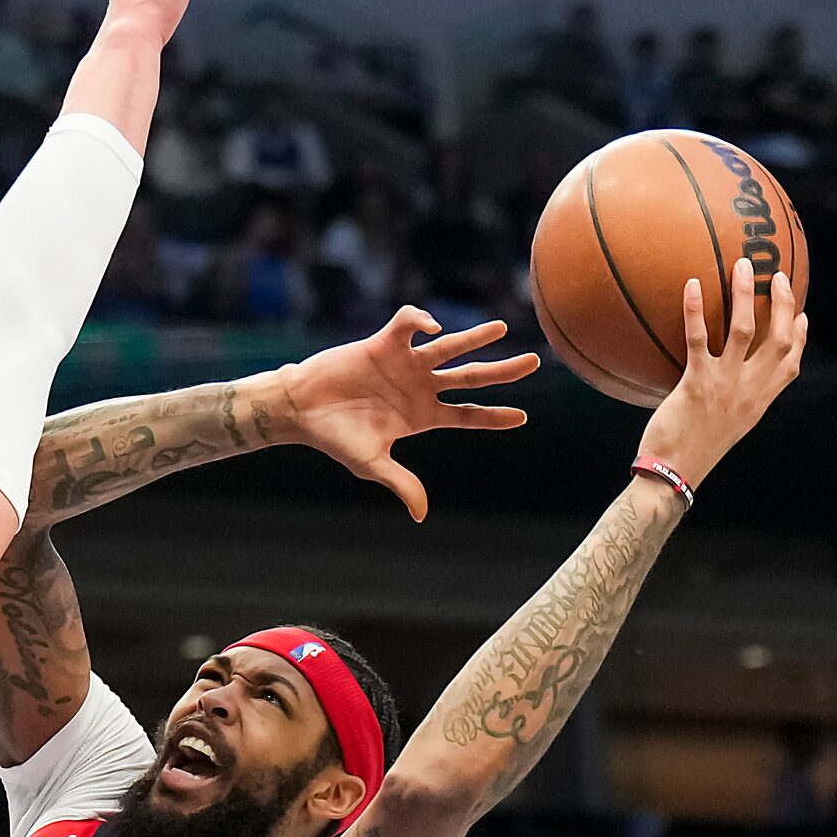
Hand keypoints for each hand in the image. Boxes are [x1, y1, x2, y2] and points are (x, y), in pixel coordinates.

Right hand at [275, 306, 540, 521]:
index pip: (468, 416)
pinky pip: (409, 325)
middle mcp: (420, 388)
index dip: (494, 417)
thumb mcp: (371, 464)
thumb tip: (422, 514)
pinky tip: (434, 327)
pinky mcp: (384, 343)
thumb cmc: (335, 438)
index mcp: (422, 417)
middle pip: (471, 378)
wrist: (301, 409)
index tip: (522, 417)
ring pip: (449, 348)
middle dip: (502, 371)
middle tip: (534, 362)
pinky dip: (422, 321)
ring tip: (500, 328)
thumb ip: (400, 483)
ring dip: (475, 338)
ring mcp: (405, 364)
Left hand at [636, 258, 806, 488]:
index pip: (790, 364)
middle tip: (777, 275)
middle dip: (783, 303)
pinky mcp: (697, 382)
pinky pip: (698, 337)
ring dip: (745, 293)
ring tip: (742, 265)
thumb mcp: (724, 427)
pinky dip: (695, 308)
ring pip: (745, 328)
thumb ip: (731, 401)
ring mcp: (726, 384)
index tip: (802, 314)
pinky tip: (691, 283)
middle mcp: (750, 389)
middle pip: (780, 338)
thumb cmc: (690, 453)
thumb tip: (720, 385)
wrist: (673, 475)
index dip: (800, 336)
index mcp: (759, 400)